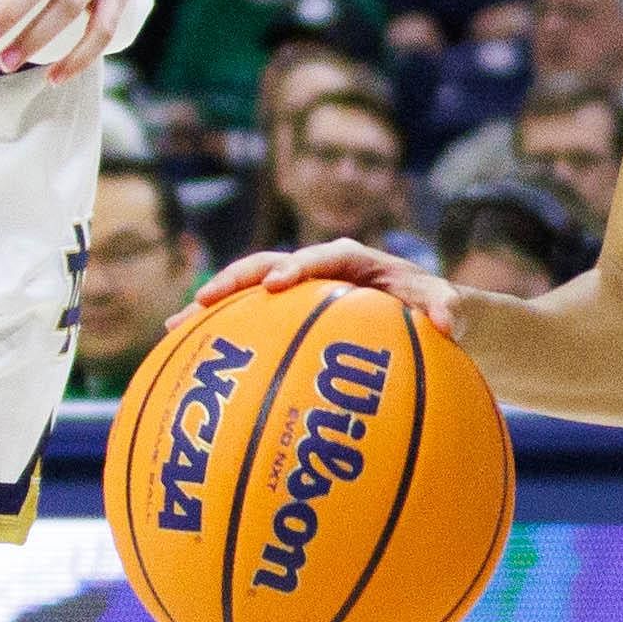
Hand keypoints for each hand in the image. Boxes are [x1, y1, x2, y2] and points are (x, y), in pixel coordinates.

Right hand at [185, 237, 466, 332]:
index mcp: (351, 259)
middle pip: (266, 266)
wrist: (420, 313)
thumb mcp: (445, 305)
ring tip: (174, 329)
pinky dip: (222, 337)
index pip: (319, 258)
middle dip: (235, 282)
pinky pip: (251, 323)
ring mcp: (298, 292)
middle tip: (203, 300)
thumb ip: (446, 308)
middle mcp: (317, 269)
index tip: (278, 285)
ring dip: (213, 309)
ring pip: (248, 295)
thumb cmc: (432, 306)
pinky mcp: (287, 315)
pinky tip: (190, 364)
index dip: (296, 267)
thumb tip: (448, 325)